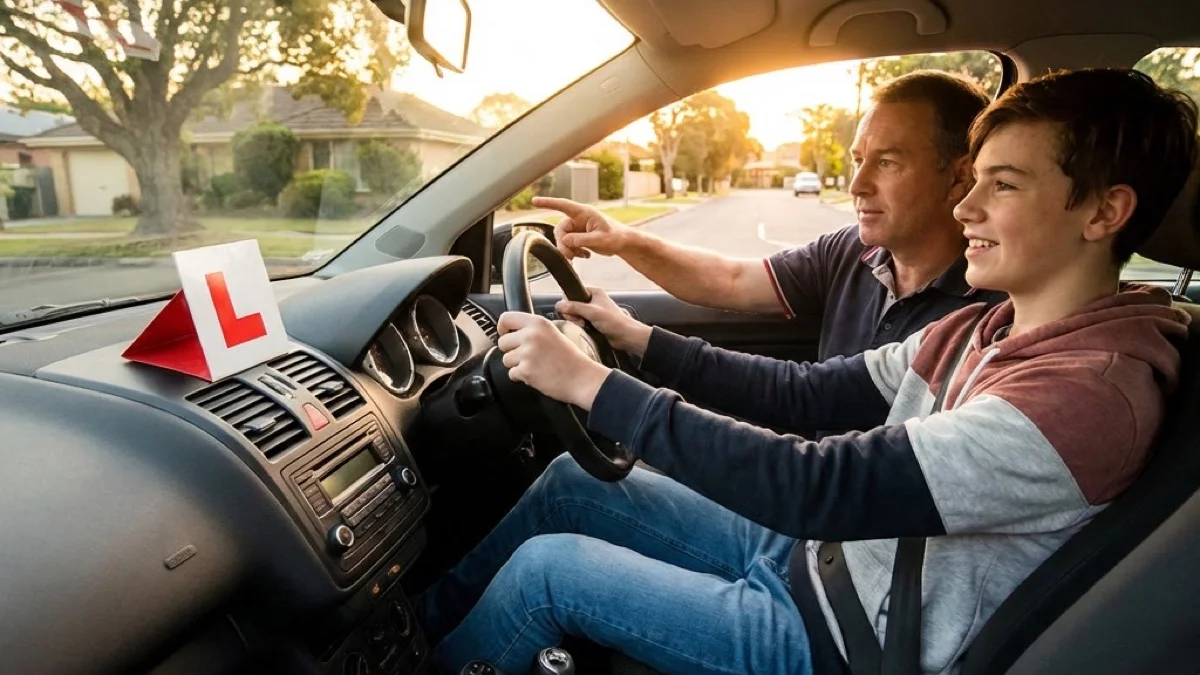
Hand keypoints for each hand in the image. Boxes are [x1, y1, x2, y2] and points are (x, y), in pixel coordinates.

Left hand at [497, 312, 611, 409]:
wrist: (582, 378)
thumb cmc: (571, 359)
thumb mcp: (554, 333)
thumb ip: (534, 330)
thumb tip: (512, 332)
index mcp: (538, 323)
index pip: (506, 318)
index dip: (502, 328)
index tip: (505, 334)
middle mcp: (531, 335)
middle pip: (502, 342)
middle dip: (511, 351)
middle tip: (527, 356)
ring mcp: (527, 353)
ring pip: (506, 359)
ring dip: (517, 365)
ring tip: (535, 365)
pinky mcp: (526, 370)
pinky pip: (512, 374)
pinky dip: (521, 377)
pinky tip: (536, 374)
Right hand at [532, 196, 628, 260]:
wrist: (623, 243)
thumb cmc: (616, 237)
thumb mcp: (600, 239)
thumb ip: (581, 239)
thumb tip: (564, 240)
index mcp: (584, 213)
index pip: (563, 205)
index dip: (548, 203)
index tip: (534, 201)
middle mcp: (578, 218)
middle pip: (560, 229)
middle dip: (563, 244)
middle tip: (571, 256)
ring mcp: (578, 227)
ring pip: (563, 239)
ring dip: (569, 249)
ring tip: (583, 255)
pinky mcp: (578, 236)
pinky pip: (568, 244)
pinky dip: (574, 251)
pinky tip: (586, 255)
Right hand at [556, 287, 652, 356]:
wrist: (625, 336)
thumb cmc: (614, 321)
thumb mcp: (592, 312)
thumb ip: (574, 307)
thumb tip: (559, 305)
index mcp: (594, 292)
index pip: (574, 291)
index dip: (569, 301)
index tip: (570, 309)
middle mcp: (593, 300)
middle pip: (572, 304)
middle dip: (572, 313)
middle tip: (578, 319)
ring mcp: (593, 311)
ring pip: (575, 314)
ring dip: (576, 320)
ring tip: (582, 325)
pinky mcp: (593, 322)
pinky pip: (580, 322)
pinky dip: (580, 326)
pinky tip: (584, 328)